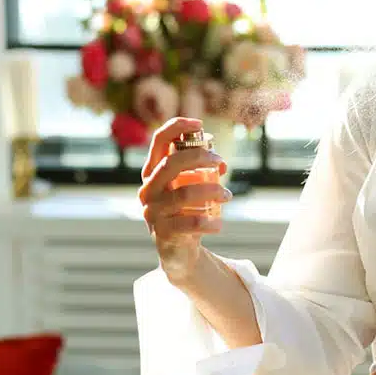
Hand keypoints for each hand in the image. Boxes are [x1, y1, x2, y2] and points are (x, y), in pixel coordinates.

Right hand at [139, 117, 230, 285]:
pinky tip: (219, 224)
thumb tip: (217, 155)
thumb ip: (199, 168)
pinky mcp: (163, 233)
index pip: (158, 142)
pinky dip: (211, 222)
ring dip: (213, 191)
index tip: (199, 123)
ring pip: (185, 195)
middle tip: (220, 162)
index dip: (176, 127)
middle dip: (200, 157)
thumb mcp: (189, 186)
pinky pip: (192, 223)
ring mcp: (152, 212)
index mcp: (152, 173)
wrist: (178, 251)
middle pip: (170, 165)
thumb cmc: (186, 211)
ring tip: (227, 195)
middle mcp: (148, 190)